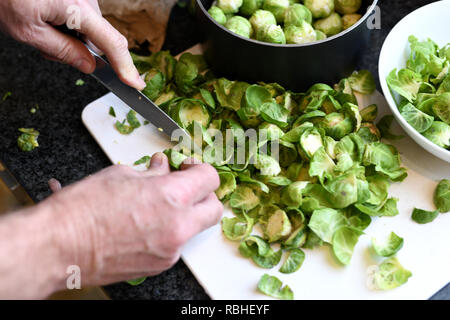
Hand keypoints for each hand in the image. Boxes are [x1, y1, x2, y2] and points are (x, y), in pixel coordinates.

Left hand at [0, 0, 145, 89]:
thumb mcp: (28, 31)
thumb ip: (63, 51)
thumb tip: (89, 66)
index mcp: (77, 9)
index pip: (112, 44)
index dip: (126, 67)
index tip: (136, 83)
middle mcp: (86, 0)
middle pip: (98, 40)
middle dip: (79, 51)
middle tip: (47, 49)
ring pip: (87, 31)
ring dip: (68, 38)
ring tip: (40, 29)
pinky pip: (80, 18)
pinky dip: (66, 26)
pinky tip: (44, 19)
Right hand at [0, 153, 222, 297]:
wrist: (58, 247)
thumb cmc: (82, 210)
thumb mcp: (121, 176)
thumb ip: (152, 173)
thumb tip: (164, 168)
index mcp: (171, 196)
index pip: (209, 178)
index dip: (200, 169)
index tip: (188, 168)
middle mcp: (178, 226)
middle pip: (214, 209)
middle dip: (204, 195)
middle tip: (185, 186)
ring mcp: (170, 250)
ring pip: (194, 228)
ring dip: (184, 214)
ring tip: (156, 205)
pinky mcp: (159, 266)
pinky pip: (175, 245)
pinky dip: (167, 232)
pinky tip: (144, 224)